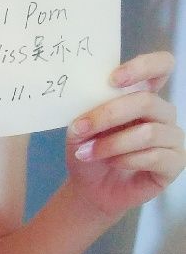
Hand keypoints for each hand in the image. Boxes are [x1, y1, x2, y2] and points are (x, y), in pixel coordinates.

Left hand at [65, 51, 184, 219]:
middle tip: (80, 128)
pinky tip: (112, 163)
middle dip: (109, 115)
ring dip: (112, 144)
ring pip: (148, 133)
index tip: (113, 79)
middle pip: (146, 101)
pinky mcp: (174, 163)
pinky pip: (155, 157)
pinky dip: (127, 160)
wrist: (90, 188)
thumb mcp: (81, 128)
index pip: (161, 66)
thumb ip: (86, 112)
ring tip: (87, 153)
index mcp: (144, 95)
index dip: (143, 66)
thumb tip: (85, 112)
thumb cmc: (89, 151)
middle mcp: (163, 113)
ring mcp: (172, 138)